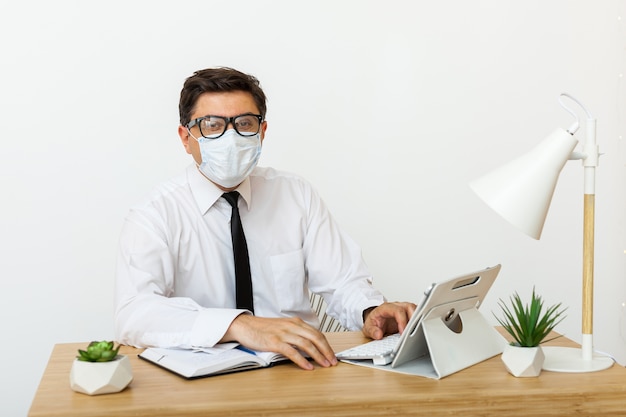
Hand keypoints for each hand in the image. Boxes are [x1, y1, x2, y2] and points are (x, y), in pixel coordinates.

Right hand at [221, 314, 337, 369]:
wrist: (244, 325)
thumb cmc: (262, 328)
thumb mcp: (283, 327)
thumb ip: (295, 334)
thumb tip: (309, 346)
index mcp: (295, 322)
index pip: (316, 333)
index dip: (326, 344)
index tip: (331, 354)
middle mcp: (291, 326)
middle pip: (315, 338)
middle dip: (326, 350)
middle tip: (333, 361)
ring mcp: (283, 333)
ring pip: (306, 344)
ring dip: (318, 356)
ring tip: (324, 364)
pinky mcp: (275, 342)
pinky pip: (292, 352)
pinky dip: (302, 360)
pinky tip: (308, 367)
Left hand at [362, 302, 416, 339]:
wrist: (374, 320)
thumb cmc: (373, 322)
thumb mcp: (368, 328)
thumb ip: (372, 331)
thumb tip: (378, 334)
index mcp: (386, 308)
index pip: (397, 311)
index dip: (402, 321)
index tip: (403, 332)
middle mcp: (395, 306)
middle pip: (409, 307)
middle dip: (413, 318)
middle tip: (413, 331)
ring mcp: (402, 308)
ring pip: (414, 308)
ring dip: (417, 319)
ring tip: (417, 330)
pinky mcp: (407, 313)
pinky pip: (416, 313)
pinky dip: (418, 319)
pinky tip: (418, 328)